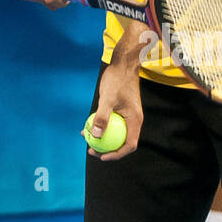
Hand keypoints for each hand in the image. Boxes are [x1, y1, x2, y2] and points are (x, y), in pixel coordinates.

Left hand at [87, 43, 143, 160]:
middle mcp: (133, 121)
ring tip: (87, 139)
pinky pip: (112, 124)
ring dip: (103, 138)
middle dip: (107, 149)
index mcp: (135, 121)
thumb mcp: (107, 98)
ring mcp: (128, 116)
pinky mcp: (122, 111)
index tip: (102, 156)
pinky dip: (101, 127)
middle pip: (123, 142)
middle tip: (91, 150)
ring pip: (116, 133)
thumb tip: (96, 135)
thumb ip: (102, 116)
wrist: (123, 64)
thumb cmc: (117, 80)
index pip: (129, 145)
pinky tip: (87, 126)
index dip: (117, 154)